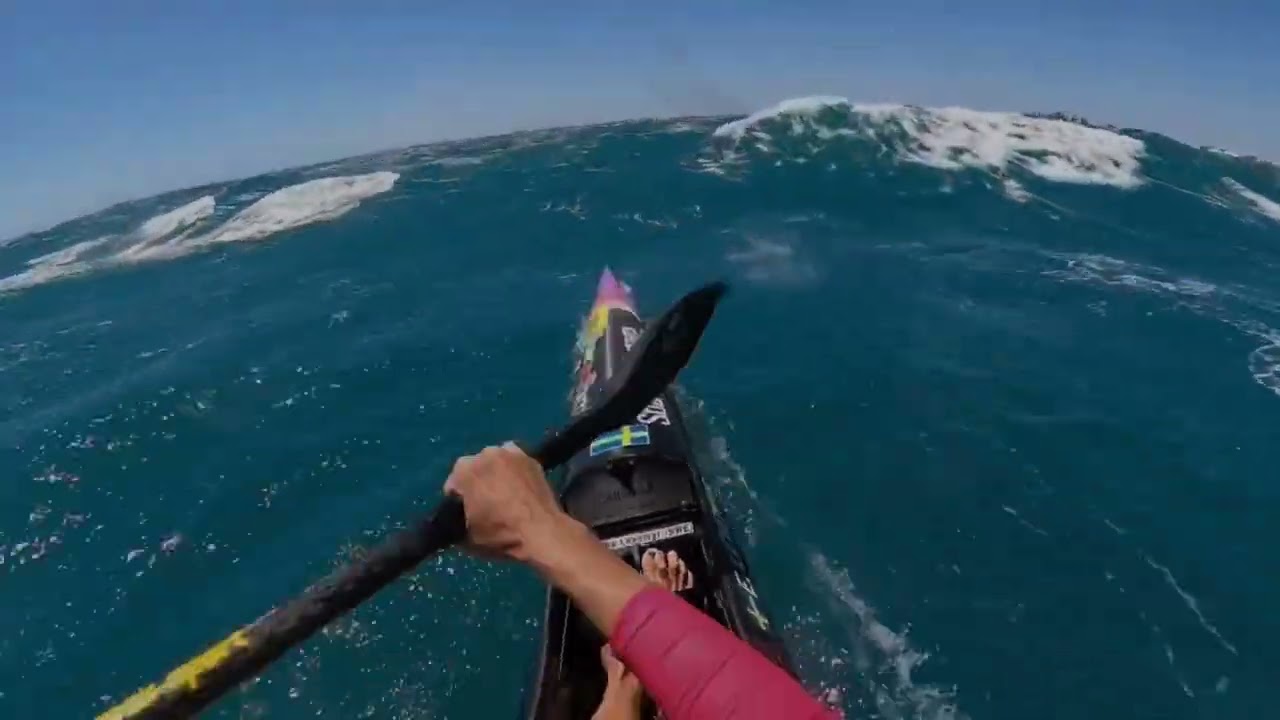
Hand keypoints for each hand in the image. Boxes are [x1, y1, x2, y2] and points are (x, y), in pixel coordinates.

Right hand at [443, 442, 571, 562]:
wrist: (541, 531)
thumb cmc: (499, 533)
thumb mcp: (465, 537)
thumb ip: (455, 522)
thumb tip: (460, 518)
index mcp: (463, 469)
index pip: (453, 483)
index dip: (458, 500)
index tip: (466, 513)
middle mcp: (485, 453)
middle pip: (475, 468)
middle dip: (477, 482)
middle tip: (486, 504)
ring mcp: (511, 452)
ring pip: (495, 462)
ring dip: (495, 473)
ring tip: (504, 495)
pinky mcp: (531, 458)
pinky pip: (515, 462)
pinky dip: (514, 471)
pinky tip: (519, 487)